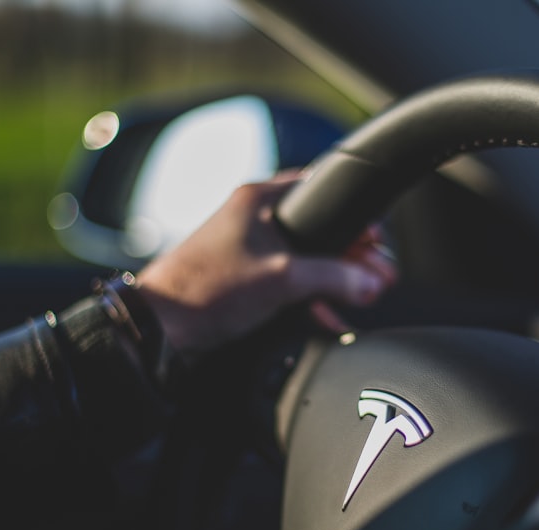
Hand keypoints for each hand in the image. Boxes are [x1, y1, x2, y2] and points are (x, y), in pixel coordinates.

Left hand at [137, 173, 396, 354]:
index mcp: (259, 200)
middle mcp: (253, 219)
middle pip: (318, 231)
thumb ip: (333, 277)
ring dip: (333, 281)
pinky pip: (287, 284)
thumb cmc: (208, 289)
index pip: (320, 192)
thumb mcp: (283, 279)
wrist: (160, 327)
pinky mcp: (242, 281)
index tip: (375, 240)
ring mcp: (246, 251)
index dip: (353, 217)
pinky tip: (330, 317)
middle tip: (378, 277)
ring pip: (304, 260)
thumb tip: (370, 282)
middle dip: (351, 257)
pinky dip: (310, 298)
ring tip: (362, 298)